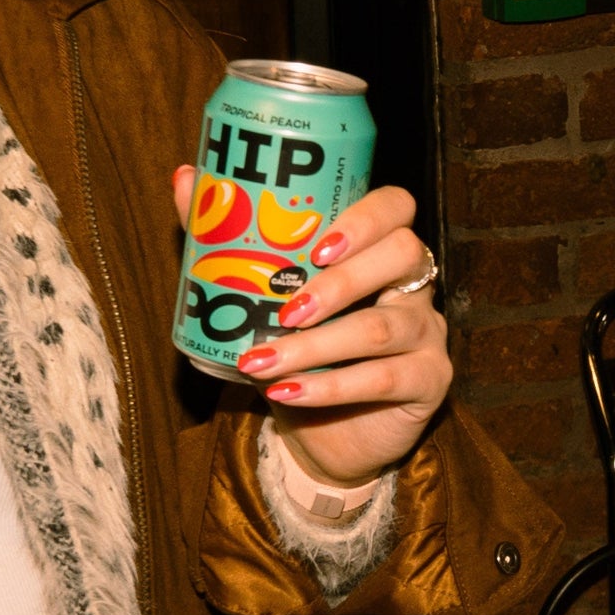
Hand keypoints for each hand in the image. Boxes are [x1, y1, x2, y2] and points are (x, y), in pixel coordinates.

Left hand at [176, 168, 450, 489]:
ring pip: (382, 326)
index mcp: (378, 251)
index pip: (395, 207)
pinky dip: (329, 388)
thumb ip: (229, 240)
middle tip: (286, 309)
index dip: (364, 217)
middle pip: (402, 254)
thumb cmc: (296, 357)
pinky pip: (384, 379)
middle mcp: (412, 285)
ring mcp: (427, 334)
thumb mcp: (261, 300)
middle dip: (340, 281)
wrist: (320, 437)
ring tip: (264, 361)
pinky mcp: (429, 381)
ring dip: (316, 345)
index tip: (314, 246)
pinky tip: (287, 392)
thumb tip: (185, 177)